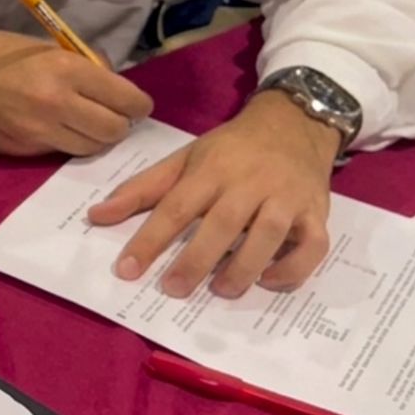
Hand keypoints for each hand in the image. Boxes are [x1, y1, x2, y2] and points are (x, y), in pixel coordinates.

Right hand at [0, 30, 152, 156]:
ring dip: (96, 138)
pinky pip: (64, 152)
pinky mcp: (28, 150)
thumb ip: (83, 66)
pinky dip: (70, 143)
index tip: (136, 105)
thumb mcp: (46, 47)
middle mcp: (60, 103)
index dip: (138, 105)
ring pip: (93, 147)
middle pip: (115, 130)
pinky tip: (61, 130)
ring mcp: (43, 131)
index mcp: (67, 69)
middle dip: (120, 124)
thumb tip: (113, 83)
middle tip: (111, 116)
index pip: (126, 99)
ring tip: (87, 125)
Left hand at [88, 90, 339, 298]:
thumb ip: (142, 189)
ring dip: (244, 267)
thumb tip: (97, 216)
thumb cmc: (231, 149)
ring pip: (269, 235)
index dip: (150, 240)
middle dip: (195, 260)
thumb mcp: (184, 159)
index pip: (176, 206)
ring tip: (221, 290)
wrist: (293, 123)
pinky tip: (268, 281)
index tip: (127, 269)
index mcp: (212, 168)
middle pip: (222, 224)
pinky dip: (293, 268)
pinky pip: (313, 246)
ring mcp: (287, 197)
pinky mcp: (317, 213)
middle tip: (173, 289)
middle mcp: (250, 182)